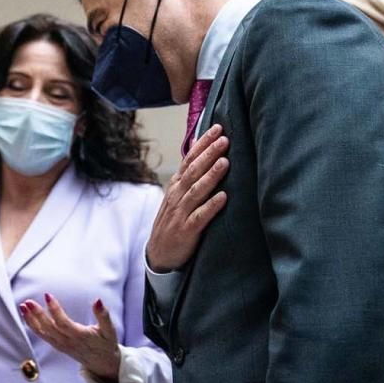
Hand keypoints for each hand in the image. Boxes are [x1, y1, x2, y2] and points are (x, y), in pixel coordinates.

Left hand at [20, 294, 120, 382]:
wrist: (102, 363)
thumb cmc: (106, 344)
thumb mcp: (110, 330)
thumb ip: (103, 315)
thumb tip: (97, 300)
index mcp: (81, 337)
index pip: (64, 323)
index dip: (55, 310)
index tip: (47, 296)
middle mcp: (68, 342)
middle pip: (49, 329)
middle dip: (37, 315)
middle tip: (28, 302)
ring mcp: (61, 345)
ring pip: (43, 333)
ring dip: (31, 320)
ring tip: (23, 306)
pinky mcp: (57, 346)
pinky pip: (43, 336)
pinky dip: (33, 326)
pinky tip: (26, 315)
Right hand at [146, 124, 229, 272]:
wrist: (158, 254)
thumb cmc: (172, 221)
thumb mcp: (176, 194)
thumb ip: (188, 172)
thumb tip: (198, 145)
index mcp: (176, 185)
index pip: (189, 159)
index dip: (202, 144)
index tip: (217, 128)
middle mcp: (177, 196)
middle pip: (193, 171)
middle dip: (209, 154)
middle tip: (224, 139)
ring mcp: (181, 213)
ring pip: (197, 191)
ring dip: (211, 176)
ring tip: (225, 162)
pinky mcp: (187, 231)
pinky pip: (200, 217)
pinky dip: (211, 206)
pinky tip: (223, 198)